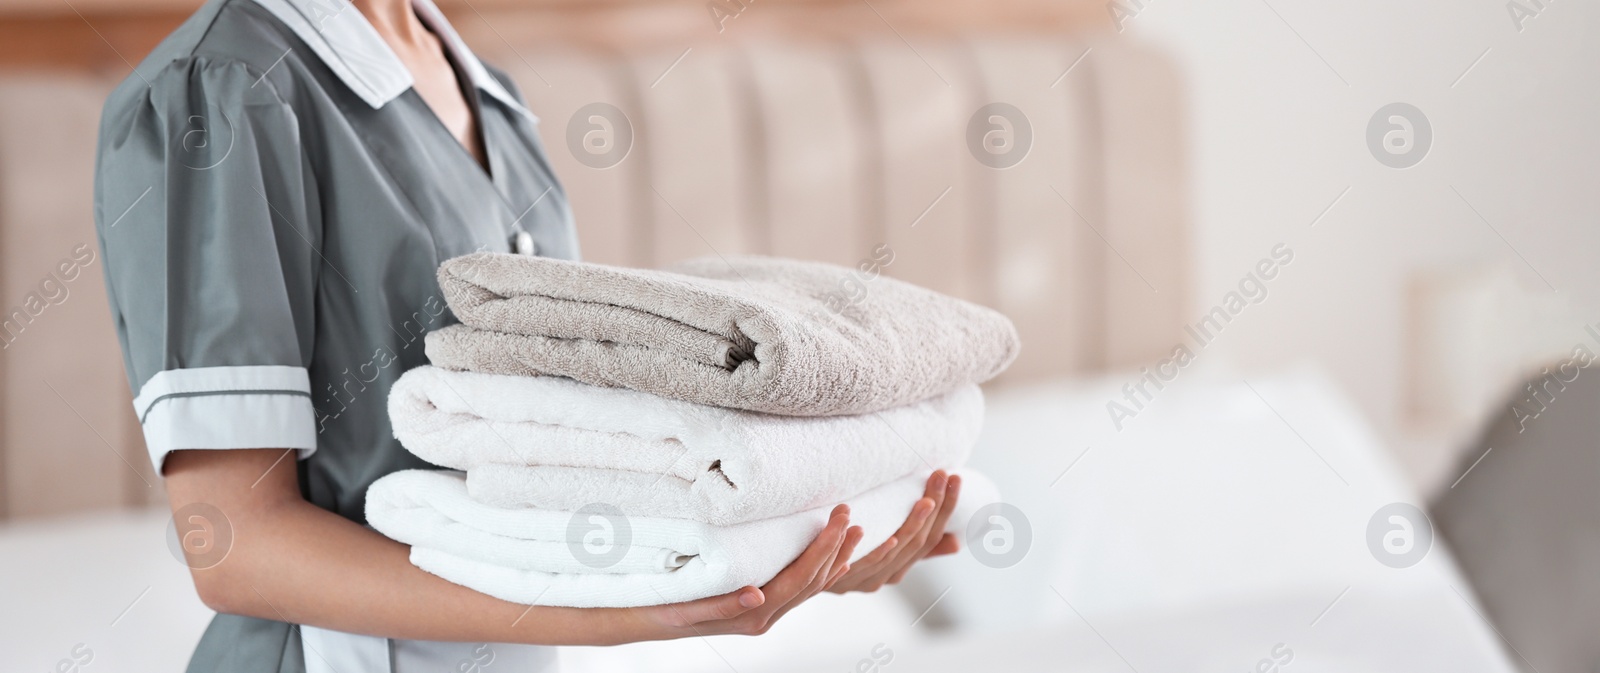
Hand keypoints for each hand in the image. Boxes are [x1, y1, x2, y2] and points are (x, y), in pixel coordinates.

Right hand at [626, 504, 864, 638]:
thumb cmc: (660, 609)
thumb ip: (722, 605)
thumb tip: (757, 594)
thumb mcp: (684, 608)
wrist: (642, 622)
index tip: (839, 518)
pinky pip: (798, 590)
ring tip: (853, 529)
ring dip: (834, 557)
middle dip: (836, 546)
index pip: (799, 578)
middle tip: (849, 512)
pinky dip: (821, 573)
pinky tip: (836, 561)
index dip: (824, 548)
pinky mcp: (758, 607)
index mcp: (751, 616)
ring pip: (811, 586)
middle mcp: (762, 617)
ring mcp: (762, 614)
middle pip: (812, 581)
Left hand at [826, 470, 960, 592]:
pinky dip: (879, 551)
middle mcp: (884, 577)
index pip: (931, 538)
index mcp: (897, 569)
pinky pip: (862, 565)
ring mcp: (861, 579)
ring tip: (925, 500)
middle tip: (942, 475)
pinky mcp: (837, 579)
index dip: (946, 509)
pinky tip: (891, 536)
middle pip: (917, 542)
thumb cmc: (839, 558)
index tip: (955, 478)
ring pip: (896, 552)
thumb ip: (913, 547)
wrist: (795, 582)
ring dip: (912, 525)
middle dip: (934, 509)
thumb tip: (956, 542)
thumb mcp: (881, 551)